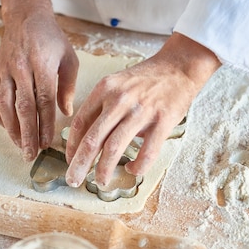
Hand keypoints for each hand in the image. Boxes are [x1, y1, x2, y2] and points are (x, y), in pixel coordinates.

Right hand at [0, 0, 78, 160]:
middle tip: (30, 154)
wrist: (26, 17)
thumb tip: (66, 113)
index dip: (45, 124)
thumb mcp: (69, 59)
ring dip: (11, 128)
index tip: (47, 143)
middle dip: (27, 134)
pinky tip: (7, 129)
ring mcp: (5, 70)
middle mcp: (22, 68)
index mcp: (43, 65)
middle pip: (23, 107)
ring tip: (19, 146)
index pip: (44, 100)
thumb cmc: (51, 40)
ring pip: (4, 104)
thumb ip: (68, 87)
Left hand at [64, 33, 220, 186]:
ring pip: (114, 147)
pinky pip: (147, 152)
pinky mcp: (163, 121)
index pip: (80, 123)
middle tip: (73, 180)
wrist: (179, 66)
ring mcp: (141, 111)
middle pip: (92, 139)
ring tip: (100, 181)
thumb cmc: (145, 80)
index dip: (71, 146)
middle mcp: (119, 99)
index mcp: (104, 89)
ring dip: (104, 169)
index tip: (70, 161)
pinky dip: (137, 166)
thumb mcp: (116, 85)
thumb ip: (100, 107)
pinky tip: (132, 169)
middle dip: (80, 164)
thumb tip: (83, 138)